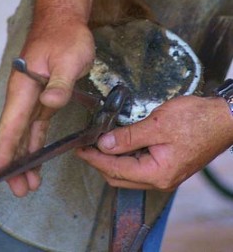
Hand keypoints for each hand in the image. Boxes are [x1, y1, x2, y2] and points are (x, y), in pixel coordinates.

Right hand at [0, 17, 94, 196]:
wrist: (65, 23)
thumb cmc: (66, 38)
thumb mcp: (69, 58)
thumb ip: (60, 82)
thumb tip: (50, 103)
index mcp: (24, 88)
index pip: (11, 125)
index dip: (6, 151)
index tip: (1, 174)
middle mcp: (24, 96)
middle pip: (16, 134)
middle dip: (16, 163)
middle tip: (22, 189)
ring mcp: (33, 98)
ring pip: (25, 133)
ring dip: (26, 157)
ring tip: (30, 181)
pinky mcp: (45, 98)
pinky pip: (37, 124)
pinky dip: (35, 142)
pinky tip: (37, 155)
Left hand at [77, 96, 232, 190]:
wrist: (223, 118)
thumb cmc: (197, 119)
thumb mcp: (158, 124)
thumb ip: (128, 137)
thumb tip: (104, 144)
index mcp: (157, 173)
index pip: (115, 169)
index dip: (94, 159)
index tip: (80, 150)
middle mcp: (160, 179)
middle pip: (119, 177)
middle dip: (100, 162)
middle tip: (87, 147)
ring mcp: (164, 175)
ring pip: (128, 174)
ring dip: (112, 161)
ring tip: (99, 145)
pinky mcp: (167, 166)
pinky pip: (139, 168)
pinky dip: (125, 158)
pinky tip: (119, 146)